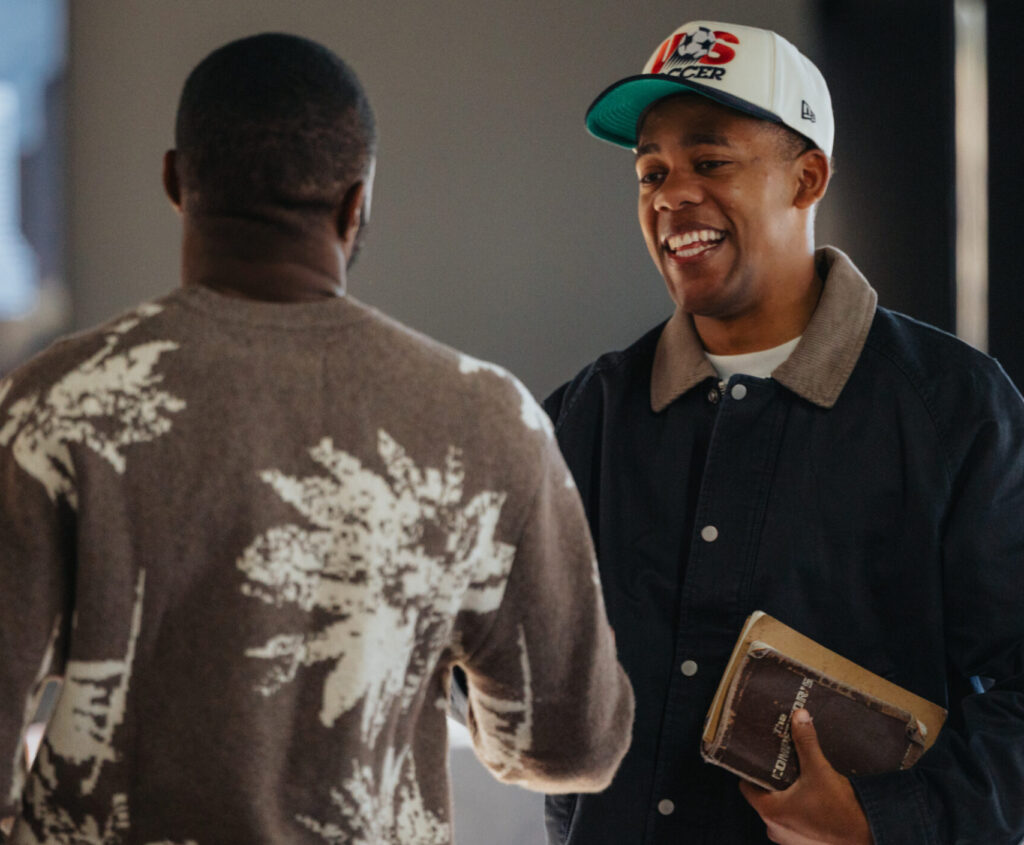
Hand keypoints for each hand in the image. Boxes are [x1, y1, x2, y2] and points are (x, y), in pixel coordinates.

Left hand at [739, 709, 873, 844]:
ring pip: (779, 810)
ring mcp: (788, 840)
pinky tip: (811, 798)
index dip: (752, 769)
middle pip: (763, 797)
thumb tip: (799, 716)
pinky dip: (797, 811)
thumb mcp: (820, 770)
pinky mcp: (803, 844)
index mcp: (770, 811)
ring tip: (798, 778)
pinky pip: (792, 822)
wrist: (869, 837)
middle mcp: (774, 829)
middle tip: (782, 762)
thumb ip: (806, 742)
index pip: (747, 785)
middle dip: (772, 781)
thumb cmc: (841, 809)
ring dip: (786, 797)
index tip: (761, 756)